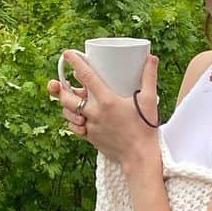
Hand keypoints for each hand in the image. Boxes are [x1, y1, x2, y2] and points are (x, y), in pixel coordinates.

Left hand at [47, 51, 162, 174]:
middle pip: (68, 97)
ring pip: (68, 113)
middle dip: (60, 87)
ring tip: (67, 96)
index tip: (67, 53)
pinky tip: (75, 116)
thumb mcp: (149, 99)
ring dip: (65, 104)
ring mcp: (90, 126)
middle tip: (59, 80)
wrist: (140, 157)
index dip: (75, 63)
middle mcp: (94, 113)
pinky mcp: (90, 138)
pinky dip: (72, 120)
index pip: (86, 76)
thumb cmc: (145, 128)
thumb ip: (149, 77)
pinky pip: (74, 128)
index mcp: (106, 100)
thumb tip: (152, 57)